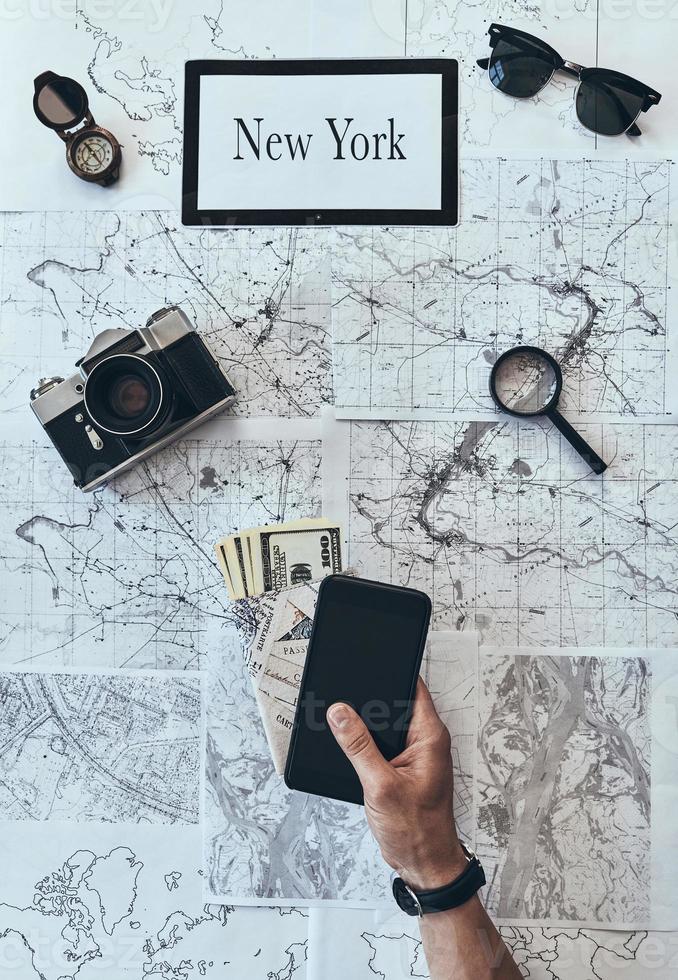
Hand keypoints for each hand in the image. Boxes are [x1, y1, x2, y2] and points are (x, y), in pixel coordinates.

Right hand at [327, 677, 467, 890]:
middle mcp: (425, 741)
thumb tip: (340, 712)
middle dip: (370, 700)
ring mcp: (415, 755)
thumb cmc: (416, 830)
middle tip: (344, 697)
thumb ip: (358, 745)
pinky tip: (350, 748)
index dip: (390, 673)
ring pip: (387, 725)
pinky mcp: (403, 768)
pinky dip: (366, 744)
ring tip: (342, 722)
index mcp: (430, 736)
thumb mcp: (380, 784)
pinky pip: (383, 745)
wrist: (424, 864)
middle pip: (395, 704)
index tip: (366, 664)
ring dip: (367, 725)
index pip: (412, 689)